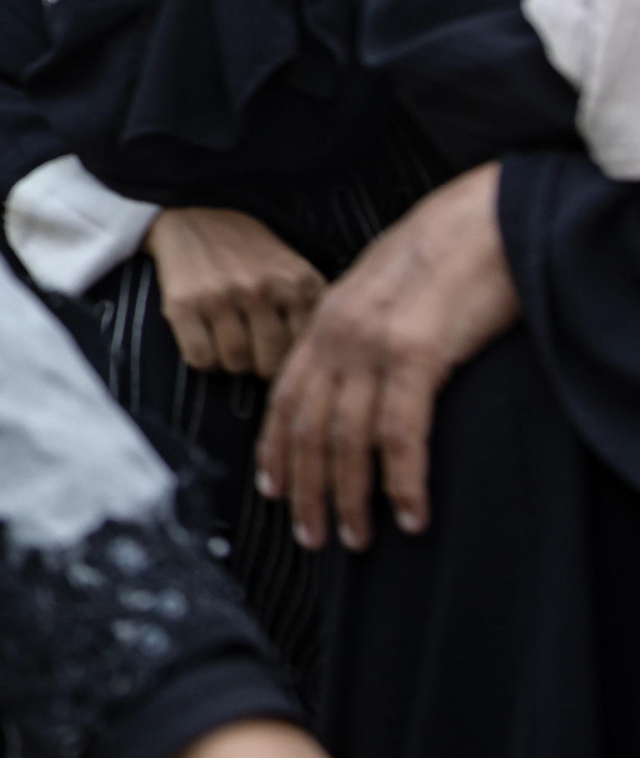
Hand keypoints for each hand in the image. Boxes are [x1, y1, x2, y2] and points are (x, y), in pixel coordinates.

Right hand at [145, 207, 323, 376]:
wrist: (197, 215)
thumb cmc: (252, 255)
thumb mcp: (294, 271)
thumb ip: (312, 309)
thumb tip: (316, 362)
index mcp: (297, 283)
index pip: (303, 351)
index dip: (290, 358)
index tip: (278, 349)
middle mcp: (261, 289)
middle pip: (269, 364)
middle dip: (259, 365)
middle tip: (251, 351)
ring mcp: (221, 295)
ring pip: (235, 363)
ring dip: (230, 362)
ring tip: (227, 343)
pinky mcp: (184, 303)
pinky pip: (200, 358)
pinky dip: (202, 358)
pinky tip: (203, 339)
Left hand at [255, 162, 516, 550]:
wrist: (483, 218)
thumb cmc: (442, 256)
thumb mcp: (380, 293)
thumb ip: (357, 333)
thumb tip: (355, 379)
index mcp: (323, 323)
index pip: (284, 399)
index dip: (276, 451)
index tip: (274, 492)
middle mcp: (336, 338)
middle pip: (307, 429)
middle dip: (306, 490)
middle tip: (313, 538)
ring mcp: (373, 347)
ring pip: (346, 441)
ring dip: (351, 498)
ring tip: (358, 540)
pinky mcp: (417, 355)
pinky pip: (400, 434)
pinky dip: (401, 481)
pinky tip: (410, 515)